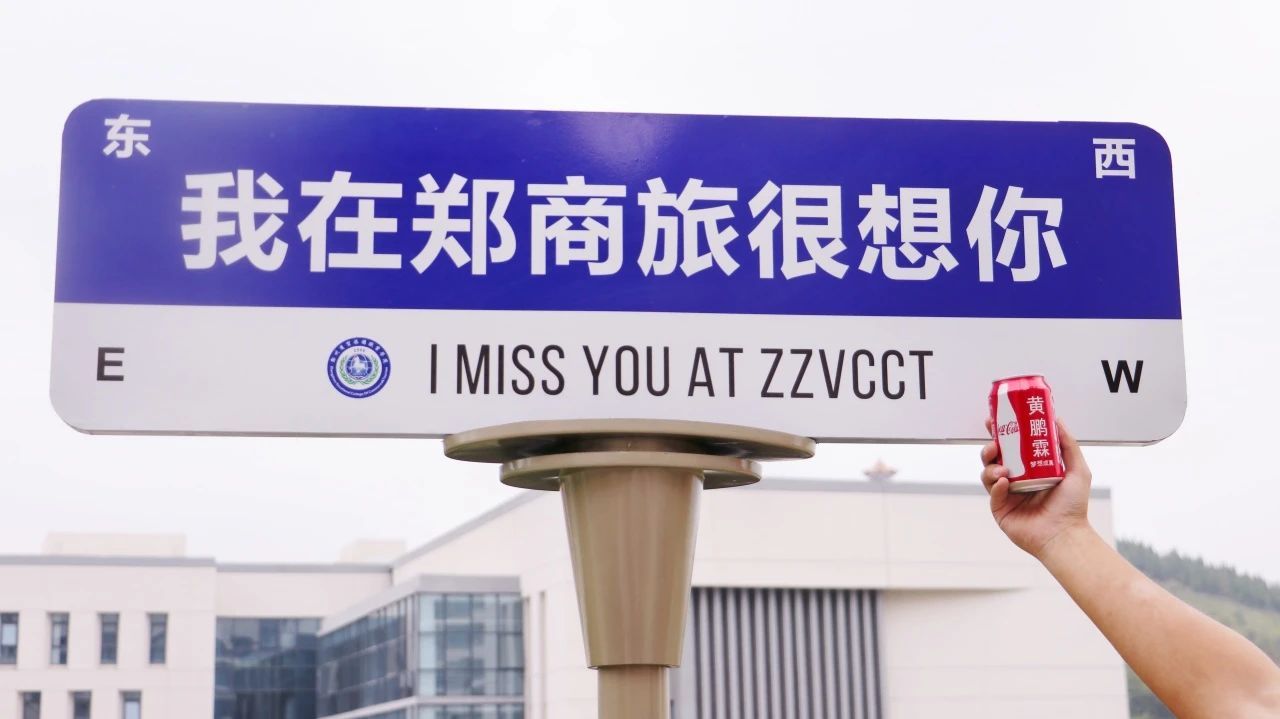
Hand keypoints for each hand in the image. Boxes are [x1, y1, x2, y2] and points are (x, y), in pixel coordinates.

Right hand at [980, 418, 1093, 558]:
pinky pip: (992, 493)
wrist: (1065, 534)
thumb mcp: (1077, 469)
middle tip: (994, 444)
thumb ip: (1067, 444)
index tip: (995, 421)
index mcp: (1030, 469)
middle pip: (994, 458)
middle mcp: (1016, 480)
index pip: (1011, 447)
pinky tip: (1005, 483)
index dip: (1002, 434)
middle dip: (990, 447)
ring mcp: (1006, 495)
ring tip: (1002, 468)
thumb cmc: (1073, 506)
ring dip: (991, 466)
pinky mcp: (1000, 509)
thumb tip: (1057, 419)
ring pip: (988, 473)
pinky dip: (996, 486)